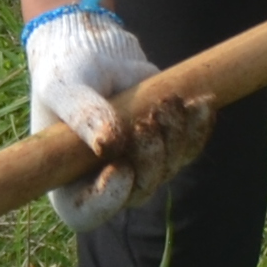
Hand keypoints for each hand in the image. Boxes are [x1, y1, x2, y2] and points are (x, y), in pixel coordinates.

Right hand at [26, 0, 180, 234]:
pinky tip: (202, 104)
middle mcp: (103, 183)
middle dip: (151, 157)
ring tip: (167, 102)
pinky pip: (189, 149)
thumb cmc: (67, 72)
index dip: (107, 199)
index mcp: (66, 180)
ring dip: (176, 137)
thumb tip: (109, 144)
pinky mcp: (165, 147)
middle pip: (138, 191)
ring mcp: (138, 167)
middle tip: (148, 120)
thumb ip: (82, 115)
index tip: (121, 167)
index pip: (85, 213)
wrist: (94, 54)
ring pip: (169, 168)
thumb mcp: (64, 88)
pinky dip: (198, 129)